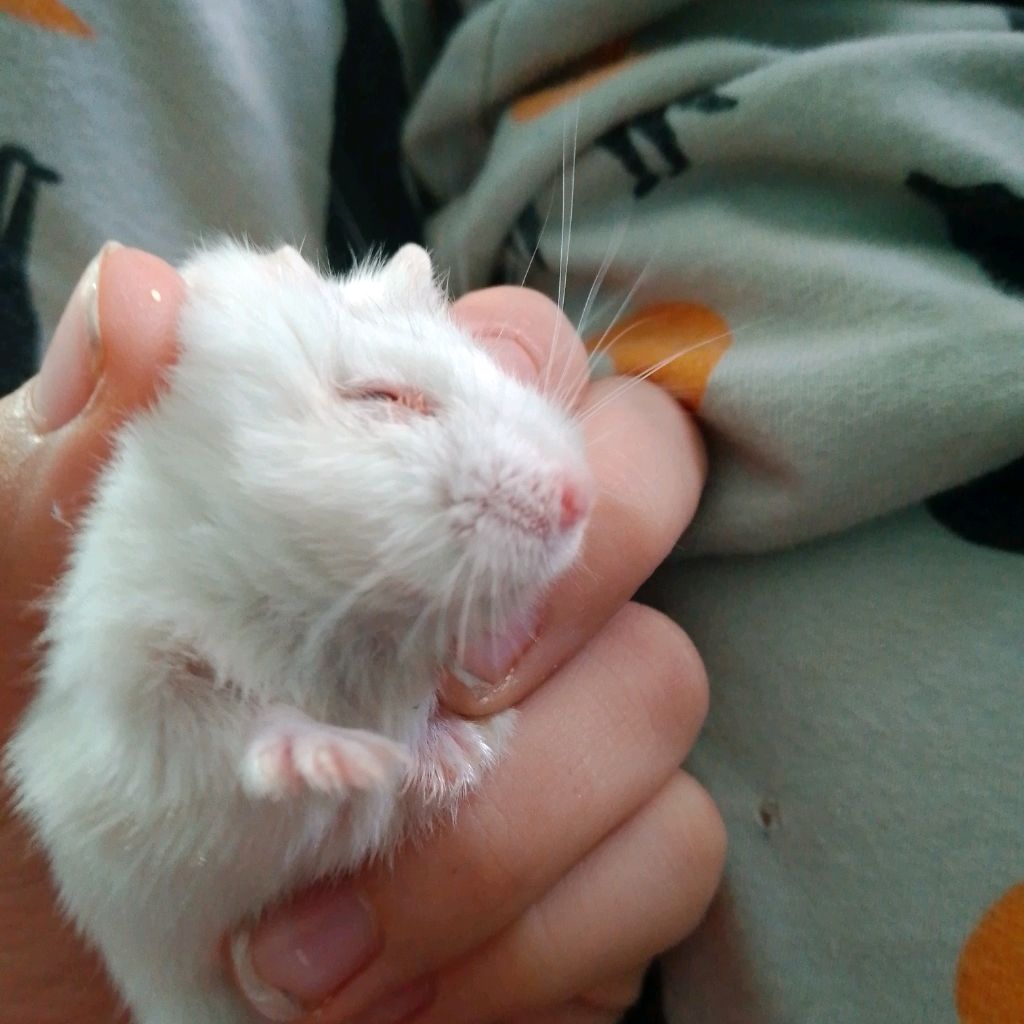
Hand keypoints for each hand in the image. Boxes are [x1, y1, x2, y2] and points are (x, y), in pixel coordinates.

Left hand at [0, 253, 723, 1023]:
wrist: (100, 980)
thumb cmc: (59, 776)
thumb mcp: (10, 614)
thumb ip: (61, 462)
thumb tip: (138, 296)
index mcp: (391, 485)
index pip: (522, 360)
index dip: (498, 401)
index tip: (412, 504)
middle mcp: (508, 581)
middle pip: (644, 490)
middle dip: (553, 593)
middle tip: (435, 699)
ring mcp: (577, 719)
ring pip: (663, 686)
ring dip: (501, 829)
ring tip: (319, 946)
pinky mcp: (610, 862)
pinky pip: (669, 854)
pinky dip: (537, 938)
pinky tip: (400, 992)